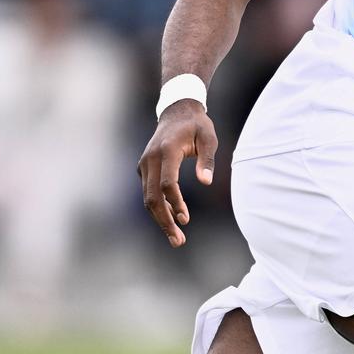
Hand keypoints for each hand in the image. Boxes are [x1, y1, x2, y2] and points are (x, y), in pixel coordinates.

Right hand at [137, 102, 217, 247]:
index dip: (176, 203)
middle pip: (152, 197)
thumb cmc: (197, 126)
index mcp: (167, 150)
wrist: (176, 112)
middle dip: (164, 221)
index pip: (167, 183)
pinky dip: (160, 208)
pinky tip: (174, 219)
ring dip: (161, 219)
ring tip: (177, 238)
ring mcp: (145, 164)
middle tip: (178, 241)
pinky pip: (149, 193)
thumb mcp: (209, 138)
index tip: (186, 219)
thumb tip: (206, 182)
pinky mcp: (144, 169)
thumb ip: (207, 159)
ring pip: (148, 198)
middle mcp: (151, 158)